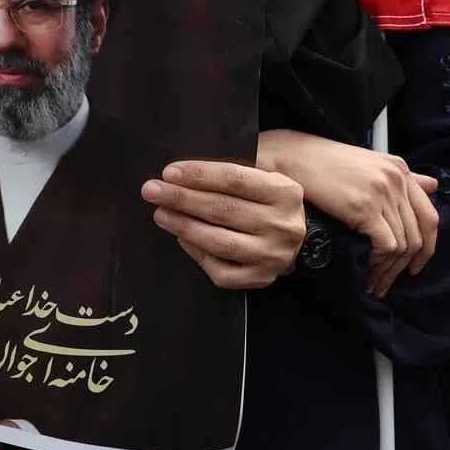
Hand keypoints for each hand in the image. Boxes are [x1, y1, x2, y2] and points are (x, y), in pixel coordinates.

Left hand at [142, 160, 305, 289]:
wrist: (297, 238)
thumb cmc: (267, 199)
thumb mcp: (265, 174)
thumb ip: (234, 170)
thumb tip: (185, 170)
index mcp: (284, 193)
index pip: (235, 179)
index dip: (199, 175)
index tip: (168, 172)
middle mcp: (282, 225)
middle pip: (224, 210)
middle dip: (182, 198)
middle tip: (152, 190)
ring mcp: (272, 256)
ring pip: (221, 242)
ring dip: (184, 226)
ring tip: (160, 214)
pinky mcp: (261, 279)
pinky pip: (222, 272)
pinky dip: (197, 254)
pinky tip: (181, 238)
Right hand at [257, 129, 438, 297]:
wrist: (293, 157)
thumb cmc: (324, 163)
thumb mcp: (369, 163)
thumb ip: (402, 177)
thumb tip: (433, 185)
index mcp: (400, 168)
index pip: (430, 216)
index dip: (428, 247)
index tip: (415, 265)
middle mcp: (396, 179)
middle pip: (417, 235)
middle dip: (404, 266)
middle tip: (388, 282)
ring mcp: (381, 192)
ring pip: (402, 244)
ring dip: (389, 270)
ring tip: (374, 282)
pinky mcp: (364, 206)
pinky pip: (386, 245)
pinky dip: (379, 263)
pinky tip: (365, 270)